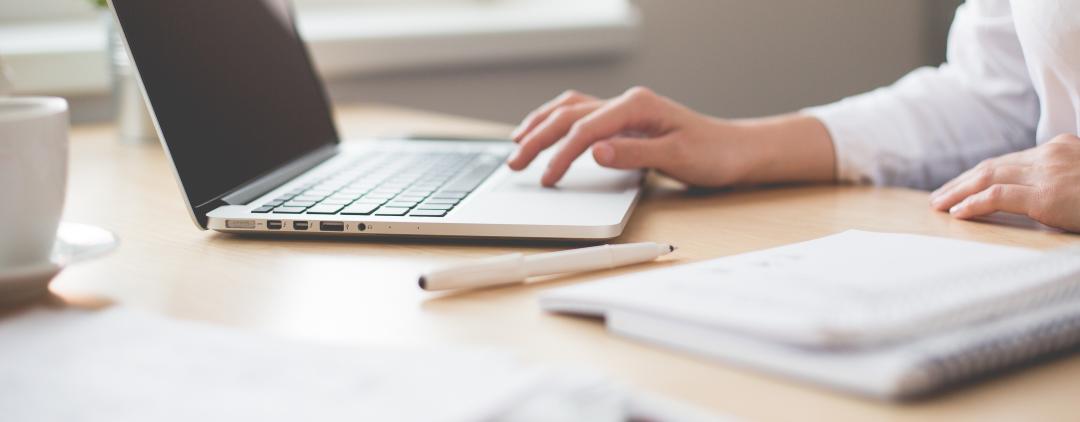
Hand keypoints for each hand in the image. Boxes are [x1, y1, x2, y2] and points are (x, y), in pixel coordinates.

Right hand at [505, 87, 752, 186]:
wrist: (735, 151)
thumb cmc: (712, 154)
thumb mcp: (676, 157)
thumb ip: (633, 154)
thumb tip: (595, 152)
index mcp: (637, 106)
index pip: (585, 129)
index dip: (561, 155)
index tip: (547, 179)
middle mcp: (627, 102)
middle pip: (569, 115)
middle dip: (537, 138)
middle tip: (514, 164)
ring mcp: (625, 110)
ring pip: (570, 109)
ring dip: (541, 125)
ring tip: (516, 143)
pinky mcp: (625, 122)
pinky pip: (581, 115)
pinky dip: (557, 123)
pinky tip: (546, 133)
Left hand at [930, 134, 1079, 231]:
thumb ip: (1058, 177)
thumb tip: (1038, 192)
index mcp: (1059, 147)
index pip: (1008, 160)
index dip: (978, 174)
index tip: (960, 185)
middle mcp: (1049, 154)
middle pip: (993, 167)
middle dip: (961, 182)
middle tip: (939, 196)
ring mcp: (1047, 173)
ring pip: (989, 178)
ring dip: (958, 192)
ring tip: (939, 204)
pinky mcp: (1047, 196)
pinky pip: (999, 196)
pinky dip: (973, 203)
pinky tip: (957, 212)